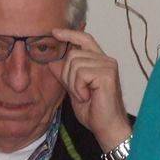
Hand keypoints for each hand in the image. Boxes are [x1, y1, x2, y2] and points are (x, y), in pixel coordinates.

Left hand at [50, 28, 131, 153]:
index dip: (70, 34)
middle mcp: (106, 60)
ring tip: (84, 95)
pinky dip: (79, 88)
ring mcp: (108, 66)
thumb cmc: (93, 110)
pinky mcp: (107, 74)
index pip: (85, 39)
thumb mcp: (74, 89)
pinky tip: (87, 96)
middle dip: (67, 74)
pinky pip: (81, 74)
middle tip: (77, 91)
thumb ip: (66, 74)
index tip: (55, 32)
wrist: (106, 127)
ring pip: (75, 64)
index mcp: (100, 61)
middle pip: (73, 55)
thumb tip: (51, 61)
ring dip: (73, 83)